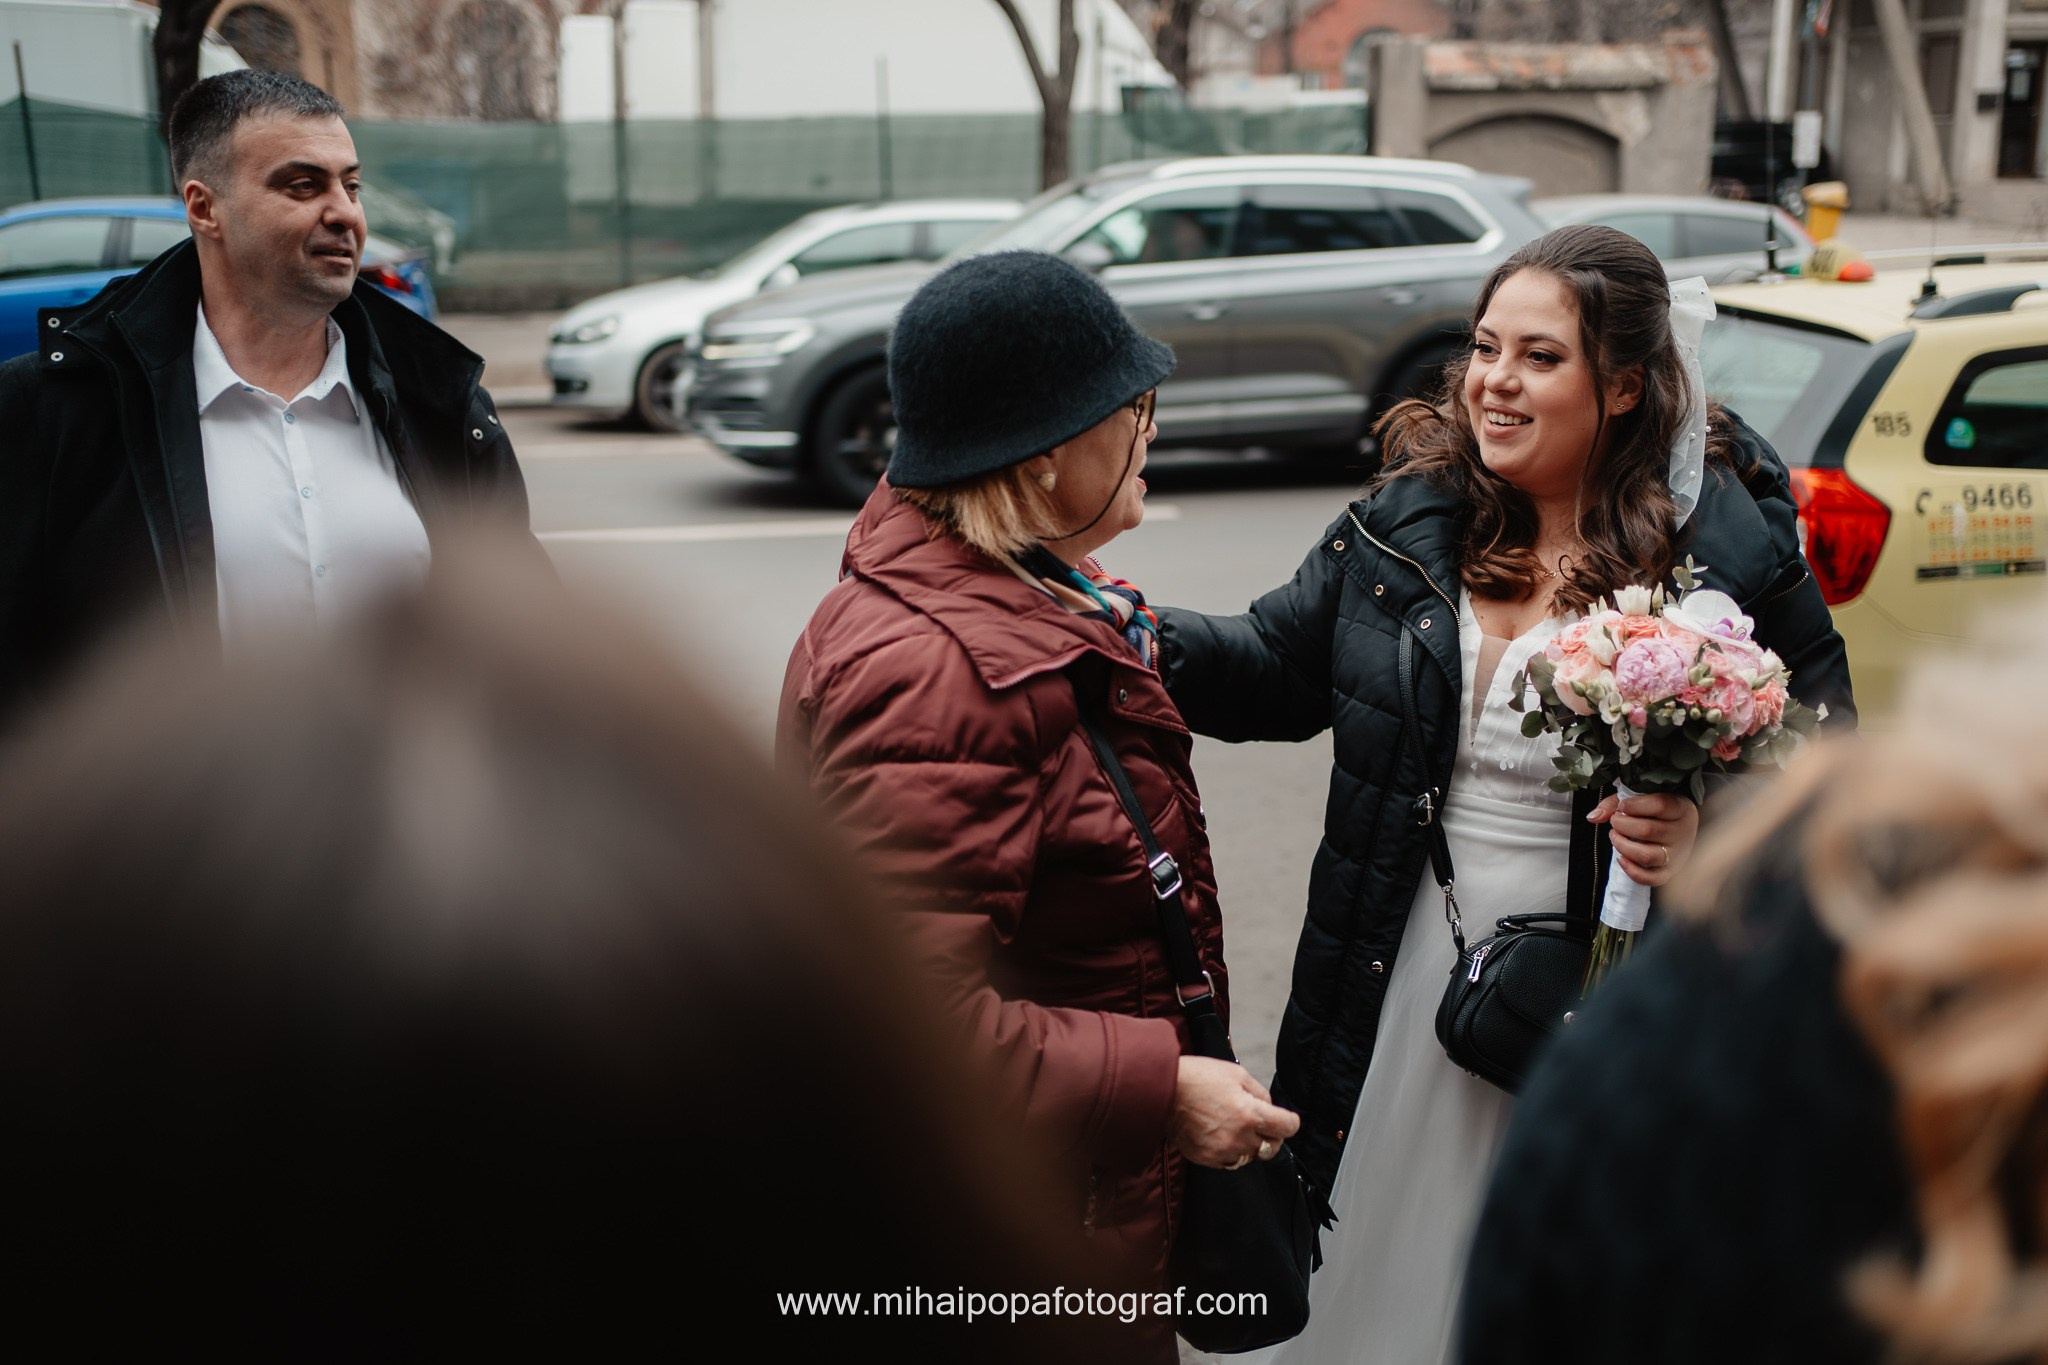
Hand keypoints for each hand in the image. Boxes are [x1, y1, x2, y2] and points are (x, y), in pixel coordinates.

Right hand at [1169, 1056, 1300, 1169]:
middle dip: (1270, 1135)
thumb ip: (1260, 1093)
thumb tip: (1269, 1108)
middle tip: (1258, 1123)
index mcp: (1250, 1113)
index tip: (1286, 1120)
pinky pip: (1229, 1162)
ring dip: (1248, 1144)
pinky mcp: (1207, 1159)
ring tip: (1232, 1126)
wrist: (1163, 1091)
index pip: (1288, 1128)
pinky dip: (1229, 1151)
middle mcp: (1240, 1137)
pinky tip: (1218, 1134)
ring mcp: (1222, 1151)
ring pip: (1250, 1156)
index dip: (1289, 1122)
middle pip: (1272, 1147)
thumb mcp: (1236, 1074)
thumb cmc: (1199, 1077)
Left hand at [1588, 790, 1699, 887]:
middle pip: (1648, 830)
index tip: (1621, 806)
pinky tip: (1620, 859)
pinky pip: (1652, 878)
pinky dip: (1632, 871)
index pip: (1660, 805)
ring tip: (1615, 837)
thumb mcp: (1640, 799)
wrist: (1679, 827)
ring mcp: (1678, 854)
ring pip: (1647, 855)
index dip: (1635, 805)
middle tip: (1615, 821)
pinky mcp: (1671, 871)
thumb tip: (1593, 817)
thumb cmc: (1656, 811)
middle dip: (1622, 825)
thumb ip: (1614, 803)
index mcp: (1680, 808)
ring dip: (1623, 846)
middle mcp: (1682, 832)